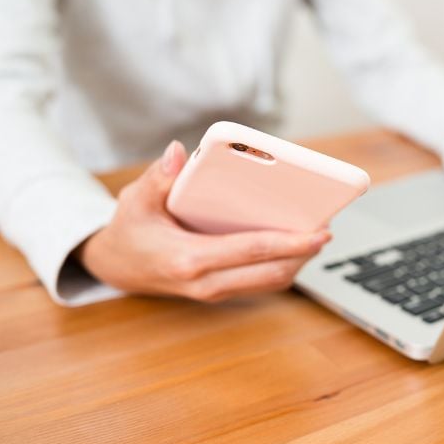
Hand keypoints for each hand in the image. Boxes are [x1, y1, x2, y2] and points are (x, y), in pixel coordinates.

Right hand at [76, 141, 330, 301]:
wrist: (116, 266)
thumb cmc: (131, 228)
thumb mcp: (135, 199)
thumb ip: (158, 177)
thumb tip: (180, 152)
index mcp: (188, 259)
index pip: (251, 251)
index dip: (290, 242)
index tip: (320, 232)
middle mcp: (205, 283)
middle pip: (270, 274)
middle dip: (303, 254)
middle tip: (326, 230)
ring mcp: (213, 291)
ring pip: (269, 283)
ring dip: (297, 262)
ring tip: (316, 235)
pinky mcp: (219, 291)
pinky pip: (260, 283)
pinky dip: (282, 266)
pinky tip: (295, 245)